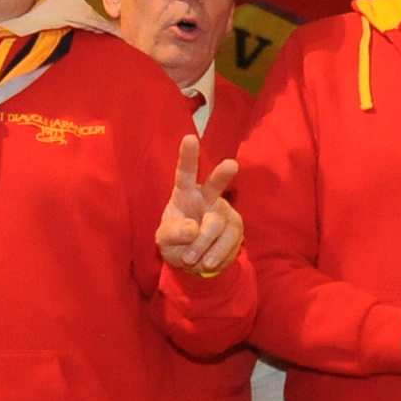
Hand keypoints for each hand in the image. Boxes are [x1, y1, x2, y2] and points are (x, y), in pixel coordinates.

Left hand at [155, 136, 244, 274]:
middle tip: (231, 166)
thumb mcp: (164, 241)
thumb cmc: (176, 242)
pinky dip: (216, 256)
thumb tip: (192, 229)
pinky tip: (208, 261)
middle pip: (214, 185)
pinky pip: (229, 242)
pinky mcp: (237, 228)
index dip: (187, 156)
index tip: (189, 138)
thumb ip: (172, 234)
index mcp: (185, 193)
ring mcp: (224, 211)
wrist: (196, 262)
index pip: (184, 173)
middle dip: (222, 175)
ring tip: (192, 260)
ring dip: (203, 247)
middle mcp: (207, 197)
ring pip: (216, 226)